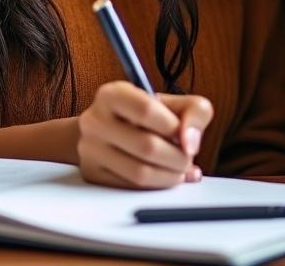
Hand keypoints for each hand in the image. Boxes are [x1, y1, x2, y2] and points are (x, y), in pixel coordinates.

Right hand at [76, 81, 213, 188]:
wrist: (108, 131)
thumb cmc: (144, 117)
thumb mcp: (171, 103)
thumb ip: (194, 111)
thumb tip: (190, 142)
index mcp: (113, 94)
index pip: (146, 109)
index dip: (173, 126)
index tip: (183, 134)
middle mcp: (95, 120)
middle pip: (147, 146)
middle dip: (177, 157)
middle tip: (186, 158)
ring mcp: (90, 149)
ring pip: (139, 173)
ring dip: (170, 176)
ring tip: (178, 170)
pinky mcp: (92, 175)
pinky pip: (131, 189)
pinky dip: (156, 188)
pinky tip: (165, 178)